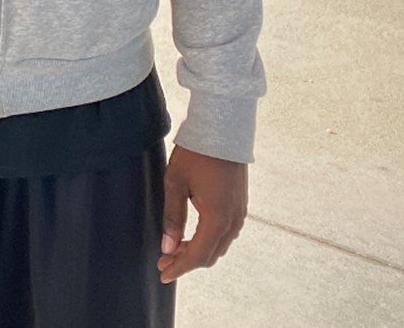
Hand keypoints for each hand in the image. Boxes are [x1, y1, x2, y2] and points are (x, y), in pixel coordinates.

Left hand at [158, 145, 247, 283]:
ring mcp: (239, 214)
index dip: (179, 267)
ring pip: (218, 245)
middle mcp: (232, 221)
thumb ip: (172, 217)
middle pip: (209, 254)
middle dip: (185, 261)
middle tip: (163, 261)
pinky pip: (225, 234)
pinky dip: (208, 241)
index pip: (197, 255)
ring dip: (197, 251)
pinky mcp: (240, 206)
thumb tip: (168, 247)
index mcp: (216, 218)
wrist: (222, 130)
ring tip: (174, 250)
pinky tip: (192, 237)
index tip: (163, 274)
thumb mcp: (175, 182)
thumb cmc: (196, 153)